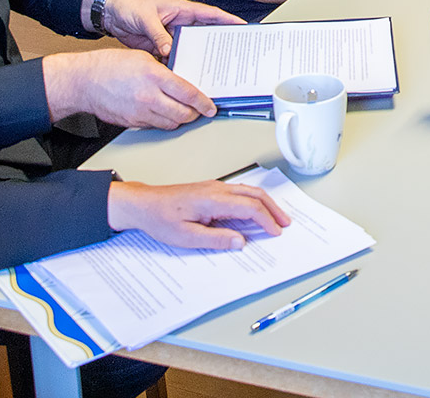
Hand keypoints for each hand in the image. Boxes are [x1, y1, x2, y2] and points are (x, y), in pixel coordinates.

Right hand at [43, 48, 216, 128]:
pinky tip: (164, 113)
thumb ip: (164, 70)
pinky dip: (163, 121)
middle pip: (183, 114)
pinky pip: (155, 126)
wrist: (84, 81)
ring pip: (171, 123)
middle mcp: (149, 97)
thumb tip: (181, 79)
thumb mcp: (143, 58)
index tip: (211, 106)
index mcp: (155, 77)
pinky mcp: (132, 123)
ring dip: (180, 119)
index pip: (188, 94)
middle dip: (195, 113)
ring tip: (183, 111)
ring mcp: (140, 113)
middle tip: (200, 109)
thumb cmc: (109, 65)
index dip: (204, 102)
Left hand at [104, 0, 242, 59]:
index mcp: (182, 10)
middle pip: (204, 35)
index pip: (210, 14)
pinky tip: (184, 77)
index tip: (243, 27)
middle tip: (232, 56)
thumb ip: (157, 33)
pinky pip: (175, 58)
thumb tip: (168, 50)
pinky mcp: (161, 47)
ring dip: (197, 59)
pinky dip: (179, 66)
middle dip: (218, 44)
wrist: (111, 14)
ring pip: (190, 49)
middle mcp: (180, 23)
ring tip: (209, 72)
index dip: (228, 20)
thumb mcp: (145, 17)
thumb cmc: (129, 5)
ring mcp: (172, 36)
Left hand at [107, 179, 290, 250]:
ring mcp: (214, 187)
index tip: (276, 232)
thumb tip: (240, 241)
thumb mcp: (186, 237)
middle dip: (273, 209)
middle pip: (254, 194)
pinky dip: (253, 201)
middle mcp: (217, 189)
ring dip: (265, 204)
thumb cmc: (160, 219)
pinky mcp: (211, 190)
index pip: (249, 207)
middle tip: (285, 223)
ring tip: (276, 218)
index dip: (266, 220)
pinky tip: (255, 211)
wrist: (144, 204)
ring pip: (249, 191)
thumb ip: (216, 239)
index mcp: (212, 199)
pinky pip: (239, 192)